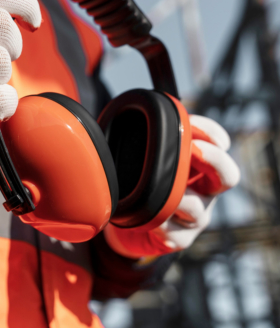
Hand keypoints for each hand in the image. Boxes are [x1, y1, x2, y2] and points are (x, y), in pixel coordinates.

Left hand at [104, 115, 240, 258]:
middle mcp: (203, 190)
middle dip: (214, 160)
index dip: (210, 132)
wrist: (126, 224)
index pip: (217, 143)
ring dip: (176, 197)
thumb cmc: (137, 182)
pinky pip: (175, 234)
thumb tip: (124, 114)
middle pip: (227, 175)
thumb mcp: (140, 157)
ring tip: (155, 192)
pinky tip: (147, 221)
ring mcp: (195, 217)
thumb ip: (141, 138)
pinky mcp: (180, 239)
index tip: (189, 123)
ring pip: (196, 207)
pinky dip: (160, 226)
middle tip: (193, 150)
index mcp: (198, 165)